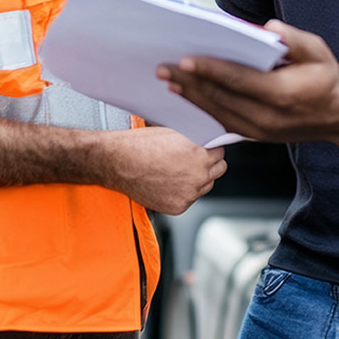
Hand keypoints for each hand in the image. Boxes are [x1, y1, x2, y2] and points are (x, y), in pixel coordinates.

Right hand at [100, 125, 224, 214]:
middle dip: (209, 163)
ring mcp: (189, 193)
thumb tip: (208, 139)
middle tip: (192, 160)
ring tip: (176, 171)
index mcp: (199, 154)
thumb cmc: (140, 144)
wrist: (117, 162)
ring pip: (206, 186)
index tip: (203, 149)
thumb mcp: (172, 132)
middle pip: (219, 170)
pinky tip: (167, 182)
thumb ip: (195, 138)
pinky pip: (190, 199)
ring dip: (197, 178)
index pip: (220, 152)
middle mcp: (198, 175)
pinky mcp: (178, 206)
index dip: (210, 149)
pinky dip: (182, 192)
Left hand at [159, 21, 338, 142]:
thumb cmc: (326, 79)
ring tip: (168, 80)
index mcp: (282, 94)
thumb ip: (294, 39)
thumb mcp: (318, 51)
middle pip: (220, 97)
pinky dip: (201, 107)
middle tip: (163, 68)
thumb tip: (270, 29)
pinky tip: (186, 94)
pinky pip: (222, 121)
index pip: (238, 80)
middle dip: (189, 82)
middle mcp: (268, 117)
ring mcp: (261, 130)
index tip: (185, 60)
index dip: (210, 70)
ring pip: (217, 111)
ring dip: (190, 95)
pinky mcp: (255, 136)